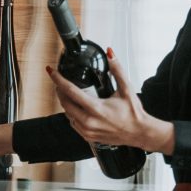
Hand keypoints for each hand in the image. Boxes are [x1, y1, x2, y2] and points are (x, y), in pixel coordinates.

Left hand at [47, 52, 174, 154]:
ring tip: (69, 93)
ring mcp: (87, 131)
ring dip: (66, 103)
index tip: (50, 71)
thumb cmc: (133, 113)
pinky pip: (73, 124)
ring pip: (67, 114)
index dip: (58, 79)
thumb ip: (117, 70)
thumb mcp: (126, 89)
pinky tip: (78, 108)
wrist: (139, 133)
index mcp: (96, 109)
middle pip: (65, 103)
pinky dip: (72, 114)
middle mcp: (89, 122)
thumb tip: (110, 53)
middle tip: (59, 81)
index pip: (70, 91)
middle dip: (60, 90)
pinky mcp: (88, 137)